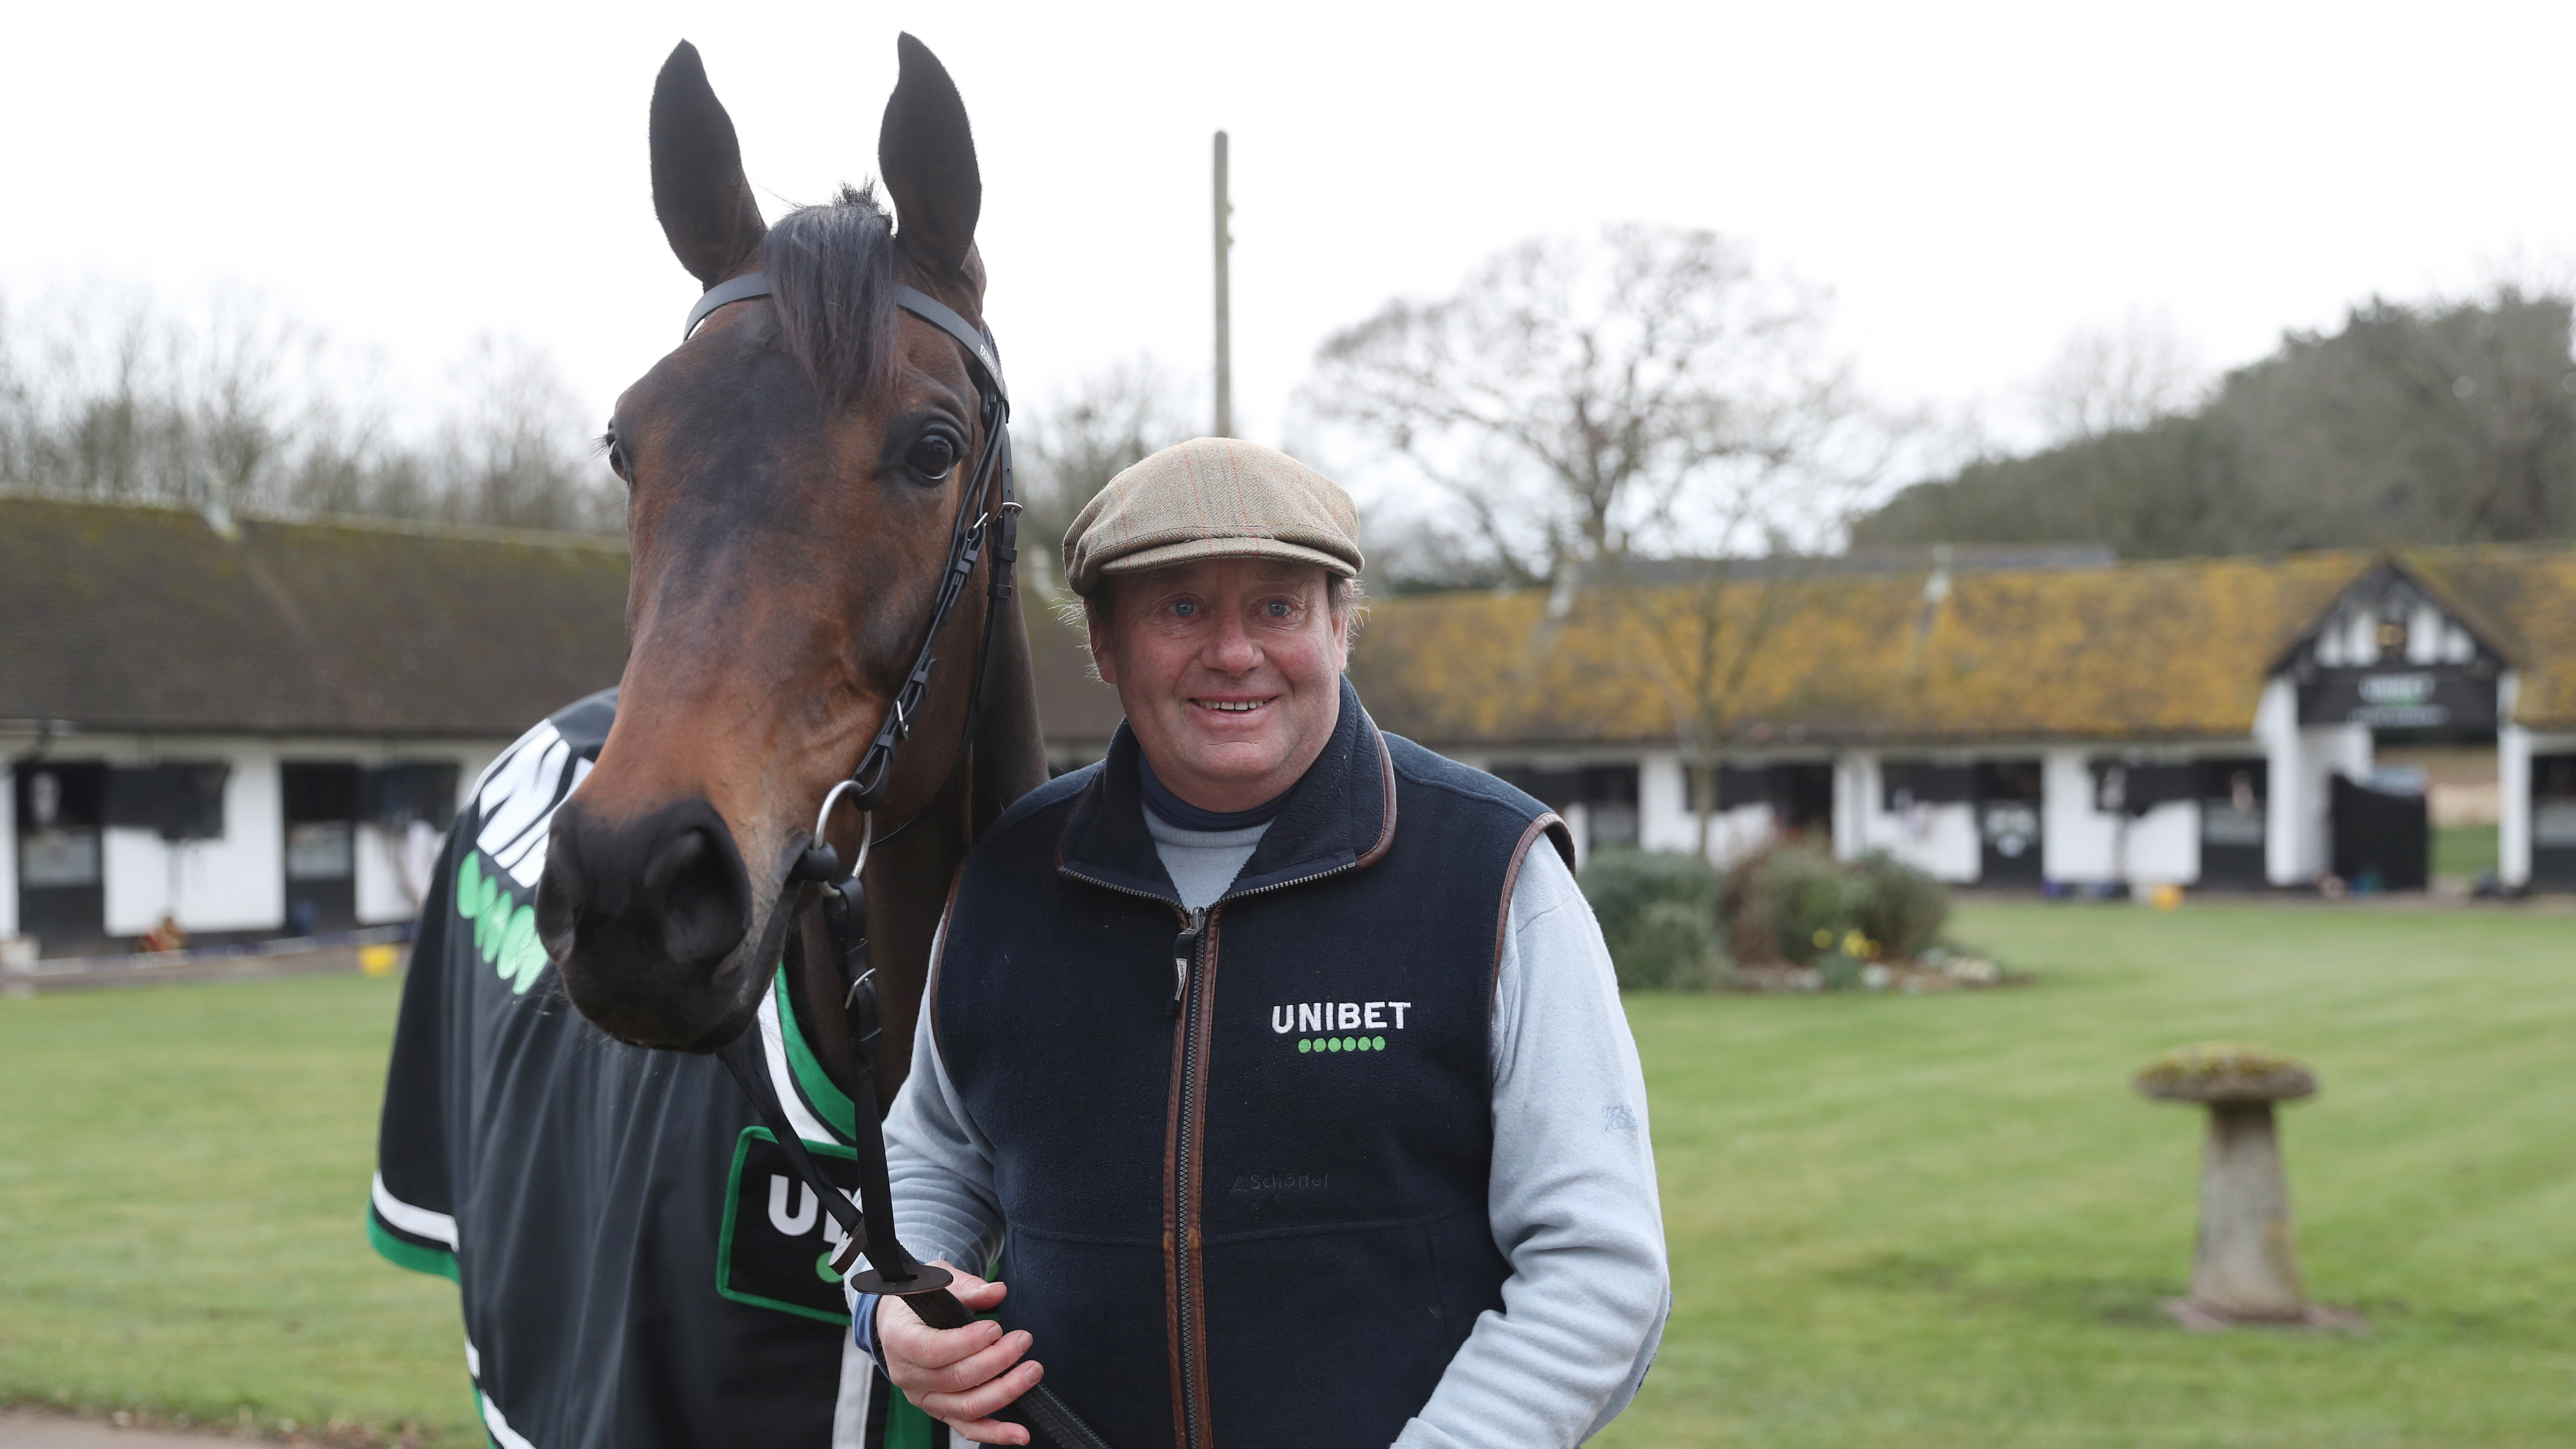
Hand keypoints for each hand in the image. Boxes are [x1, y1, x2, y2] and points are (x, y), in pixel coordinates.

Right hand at [875, 1261, 1043, 1444]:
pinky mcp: (940, 1410)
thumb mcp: (936, 1281)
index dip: (967, 1342)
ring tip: (1032, 1372)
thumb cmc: (917, 1301)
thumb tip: (996, 1291)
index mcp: (900, 1339)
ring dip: (1004, 1392)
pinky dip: (994, 1433)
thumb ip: (966, 1288)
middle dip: (996, 1361)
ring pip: (965, 1407)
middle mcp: (908, 1375)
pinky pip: (967, 1428)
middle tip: (1023, 1341)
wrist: (898, 1322)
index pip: (932, 1350)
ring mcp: (924, 1397)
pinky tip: (1019, 1434)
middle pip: (956, 1379)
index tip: (995, 1328)